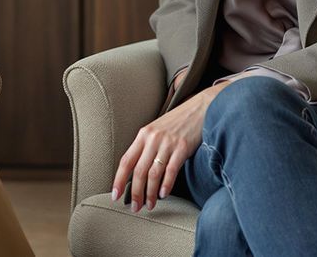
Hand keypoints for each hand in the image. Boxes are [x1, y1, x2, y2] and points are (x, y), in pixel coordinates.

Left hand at [112, 78, 235, 212]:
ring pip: (153, 173)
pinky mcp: (183, 147)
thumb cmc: (179, 122)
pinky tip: (164, 195)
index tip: (115, 195)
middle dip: (135, 192)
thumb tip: (138, 172)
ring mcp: (167, 143)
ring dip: (150, 193)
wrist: (201, 108)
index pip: (126, 160)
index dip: (119, 179)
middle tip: (135, 207)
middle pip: (138, 170)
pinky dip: (166, 185)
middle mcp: (152, 138)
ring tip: (150, 205)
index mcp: (143, 134)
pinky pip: (171, 170)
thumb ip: (147, 147)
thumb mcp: (157, 130)